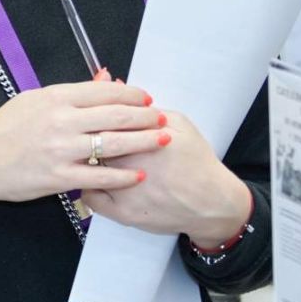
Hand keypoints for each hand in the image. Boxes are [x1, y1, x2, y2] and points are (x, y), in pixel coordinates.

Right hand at [0, 77, 164, 206]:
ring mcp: (62, 150)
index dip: (131, 95)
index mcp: (56, 98)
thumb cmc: (5, 128)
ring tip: (163, 141)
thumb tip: (104, 79)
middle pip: (115, 116)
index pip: (103, 92)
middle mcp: (62, 122)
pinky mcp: (60, 177)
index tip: (147, 98)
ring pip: (113, 144)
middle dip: (146, 117)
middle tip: (163, 118)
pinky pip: (99, 176)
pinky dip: (123, 176)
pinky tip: (139, 174)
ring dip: (143, 142)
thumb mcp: (34, 99)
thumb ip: (71, 93)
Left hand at [81, 110, 251, 243]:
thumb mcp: (178, 123)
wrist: (212, 202)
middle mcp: (128, 165)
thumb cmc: (197, 161)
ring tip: (98, 155)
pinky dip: (89, 187)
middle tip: (96, 136)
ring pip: (88, 170)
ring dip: (89, 161)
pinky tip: (98, 179)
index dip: (97, 115)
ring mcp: (123, 192)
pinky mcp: (122, 214)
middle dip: (91, 137)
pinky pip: (90, 198)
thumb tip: (117, 87)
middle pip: (92, 144)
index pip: (102, 120)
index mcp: (140, 139)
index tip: (100, 116)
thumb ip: (144, 108)